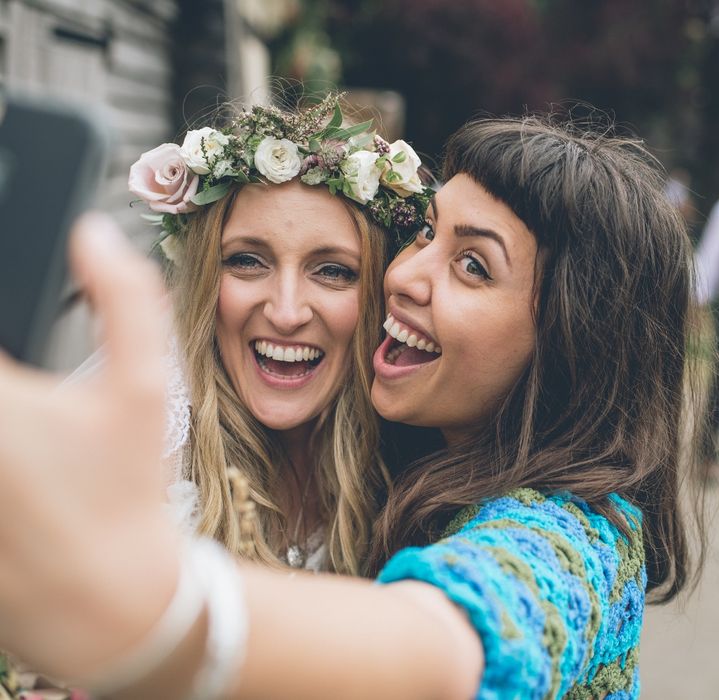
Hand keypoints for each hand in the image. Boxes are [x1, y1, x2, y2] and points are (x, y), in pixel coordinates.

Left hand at [0, 214, 179, 680]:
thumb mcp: (147, 388)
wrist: (106, 600)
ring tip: (26, 442)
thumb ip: (127, 299)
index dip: (6, 334)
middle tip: (29, 407)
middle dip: (11, 385)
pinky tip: (21, 468)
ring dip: (6, 427)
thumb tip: (96, 234)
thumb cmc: (126, 493)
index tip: (21, 354)